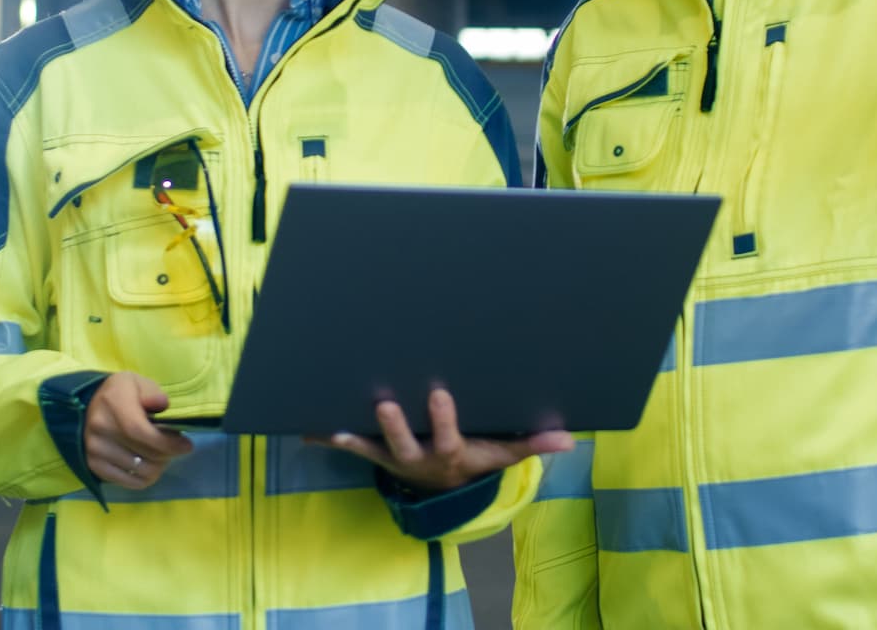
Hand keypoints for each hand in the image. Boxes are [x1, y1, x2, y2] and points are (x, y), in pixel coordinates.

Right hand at [83, 371, 193, 489]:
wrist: (91, 404)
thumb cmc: (123, 392)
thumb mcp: (139, 383)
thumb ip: (153, 393)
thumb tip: (162, 404)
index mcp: (113, 404)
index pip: (139, 431)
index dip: (165, 442)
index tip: (186, 445)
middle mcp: (100, 430)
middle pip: (142, 454)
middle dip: (168, 454)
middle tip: (178, 447)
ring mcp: (94, 451)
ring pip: (138, 471)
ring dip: (158, 466)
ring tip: (163, 454)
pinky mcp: (94, 466)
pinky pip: (127, 482)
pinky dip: (144, 477)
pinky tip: (150, 464)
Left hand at [322, 387, 573, 491]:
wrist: (446, 485)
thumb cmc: (477, 455)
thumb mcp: (504, 451)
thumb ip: (532, 443)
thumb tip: (570, 440)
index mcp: (450, 453)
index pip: (447, 438)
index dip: (442, 418)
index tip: (438, 392)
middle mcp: (418, 457)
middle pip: (403, 445)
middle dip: (393, 425)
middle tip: (383, 402)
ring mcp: (394, 457)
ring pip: (372, 447)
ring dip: (352, 436)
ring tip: (330, 423)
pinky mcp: (377, 452)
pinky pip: (351, 446)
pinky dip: (329, 438)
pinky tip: (306, 427)